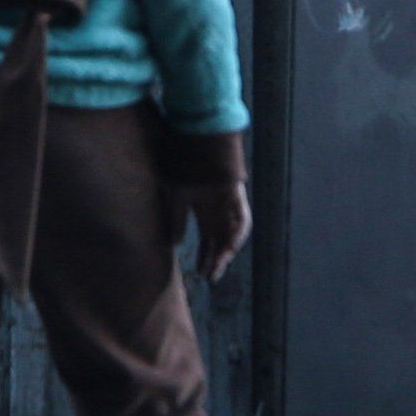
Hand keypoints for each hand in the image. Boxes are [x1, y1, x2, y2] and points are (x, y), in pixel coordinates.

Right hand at [162, 136, 252, 271]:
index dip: (204, 256)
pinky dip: (236, 234)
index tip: (198, 273)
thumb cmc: (183, 163)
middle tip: (210, 277)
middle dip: (215, 259)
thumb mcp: (175, 197)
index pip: (207, 238)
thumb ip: (176, 220)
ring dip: (226, 251)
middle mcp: (218, 208)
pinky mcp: (236, 195)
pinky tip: (228, 248)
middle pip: (220, 239)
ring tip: (218, 266)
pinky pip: (241, 218)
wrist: (196, 138)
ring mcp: (228, 202)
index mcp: (204, 209)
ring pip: (231, 233)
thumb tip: (173, 245)